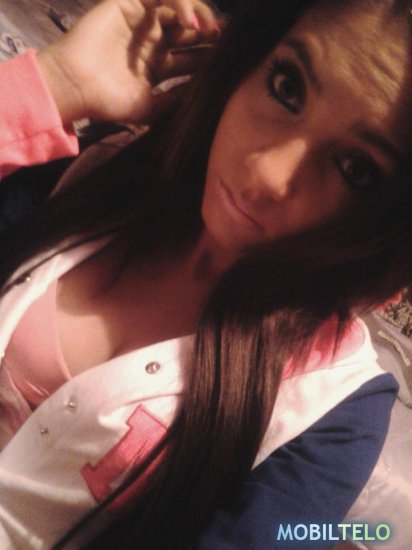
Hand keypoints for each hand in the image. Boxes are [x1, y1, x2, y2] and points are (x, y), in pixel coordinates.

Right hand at [37, 0, 219, 123]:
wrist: (77, 88)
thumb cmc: (109, 102)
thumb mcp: (151, 108)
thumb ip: (177, 99)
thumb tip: (204, 94)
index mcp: (158, 65)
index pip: (192, 55)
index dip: (211, 55)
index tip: (231, 60)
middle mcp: (153, 41)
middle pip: (190, 29)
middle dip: (210, 31)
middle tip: (224, 40)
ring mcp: (142, 21)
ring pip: (179, 7)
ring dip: (198, 14)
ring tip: (207, 30)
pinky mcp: (129, 4)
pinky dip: (178, 2)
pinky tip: (189, 21)